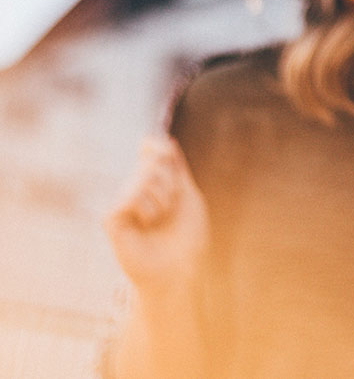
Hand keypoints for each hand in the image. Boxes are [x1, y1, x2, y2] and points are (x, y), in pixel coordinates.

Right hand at [106, 136, 209, 293]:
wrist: (178, 269)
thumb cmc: (187, 236)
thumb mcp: (188, 195)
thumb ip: (176, 168)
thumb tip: (165, 139)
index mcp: (155, 181)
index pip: (150, 148)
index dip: (159, 146)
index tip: (168, 155)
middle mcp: (135, 188)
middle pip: (152, 161)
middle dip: (171, 182)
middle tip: (171, 206)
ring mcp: (121, 202)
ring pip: (142, 178)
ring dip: (162, 199)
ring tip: (159, 219)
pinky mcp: (110, 218)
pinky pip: (127, 198)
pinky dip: (146, 210)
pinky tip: (145, 225)